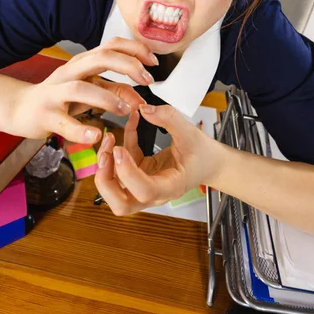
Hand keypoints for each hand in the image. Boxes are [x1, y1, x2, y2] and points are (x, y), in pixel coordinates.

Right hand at [7, 38, 157, 143]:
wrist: (20, 109)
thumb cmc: (60, 97)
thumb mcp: (90, 90)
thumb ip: (115, 91)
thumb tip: (141, 100)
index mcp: (83, 62)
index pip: (111, 45)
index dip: (135, 50)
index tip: (154, 62)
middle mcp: (70, 72)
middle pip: (100, 58)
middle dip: (127, 65)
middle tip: (147, 80)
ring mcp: (55, 92)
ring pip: (81, 88)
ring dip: (107, 98)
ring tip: (124, 110)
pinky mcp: (45, 115)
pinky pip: (63, 122)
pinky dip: (80, 129)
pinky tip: (95, 135)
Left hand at [95, 104, 221, 214]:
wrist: (208, 163)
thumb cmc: (202, 154)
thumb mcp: (190, 132)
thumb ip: (168, 118)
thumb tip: (144, 109)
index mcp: (171, 186)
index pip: (145, 191)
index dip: (128, 173)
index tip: (120, 149)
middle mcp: (154, 193)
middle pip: (120, 204)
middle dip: (105, 180)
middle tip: (106, 154)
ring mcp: (143, 186)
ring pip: (114, 191)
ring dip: (105, 167)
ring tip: (108, 141)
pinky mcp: (138, 176)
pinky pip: (120, 168)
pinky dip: (116, 151)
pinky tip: (122, 130)